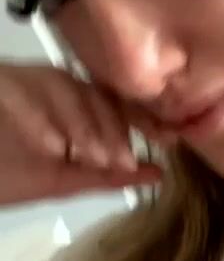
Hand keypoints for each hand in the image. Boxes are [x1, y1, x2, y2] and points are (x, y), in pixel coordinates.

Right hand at [0, 63, 161, 205]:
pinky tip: (52, 147)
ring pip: (58, 84)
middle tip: (119, 161)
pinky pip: (18, 91)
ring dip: (80, 122)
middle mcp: (46, 85)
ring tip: (88, 157)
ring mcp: (18, 81)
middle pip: (89, 89)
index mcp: (68, 105)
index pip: (112, 99)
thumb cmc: (4, 173)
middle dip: (110, 125)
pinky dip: (38, 119)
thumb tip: (158, 174)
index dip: (141, 117)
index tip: (169, 140)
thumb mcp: (61, 180)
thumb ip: (107, 176)